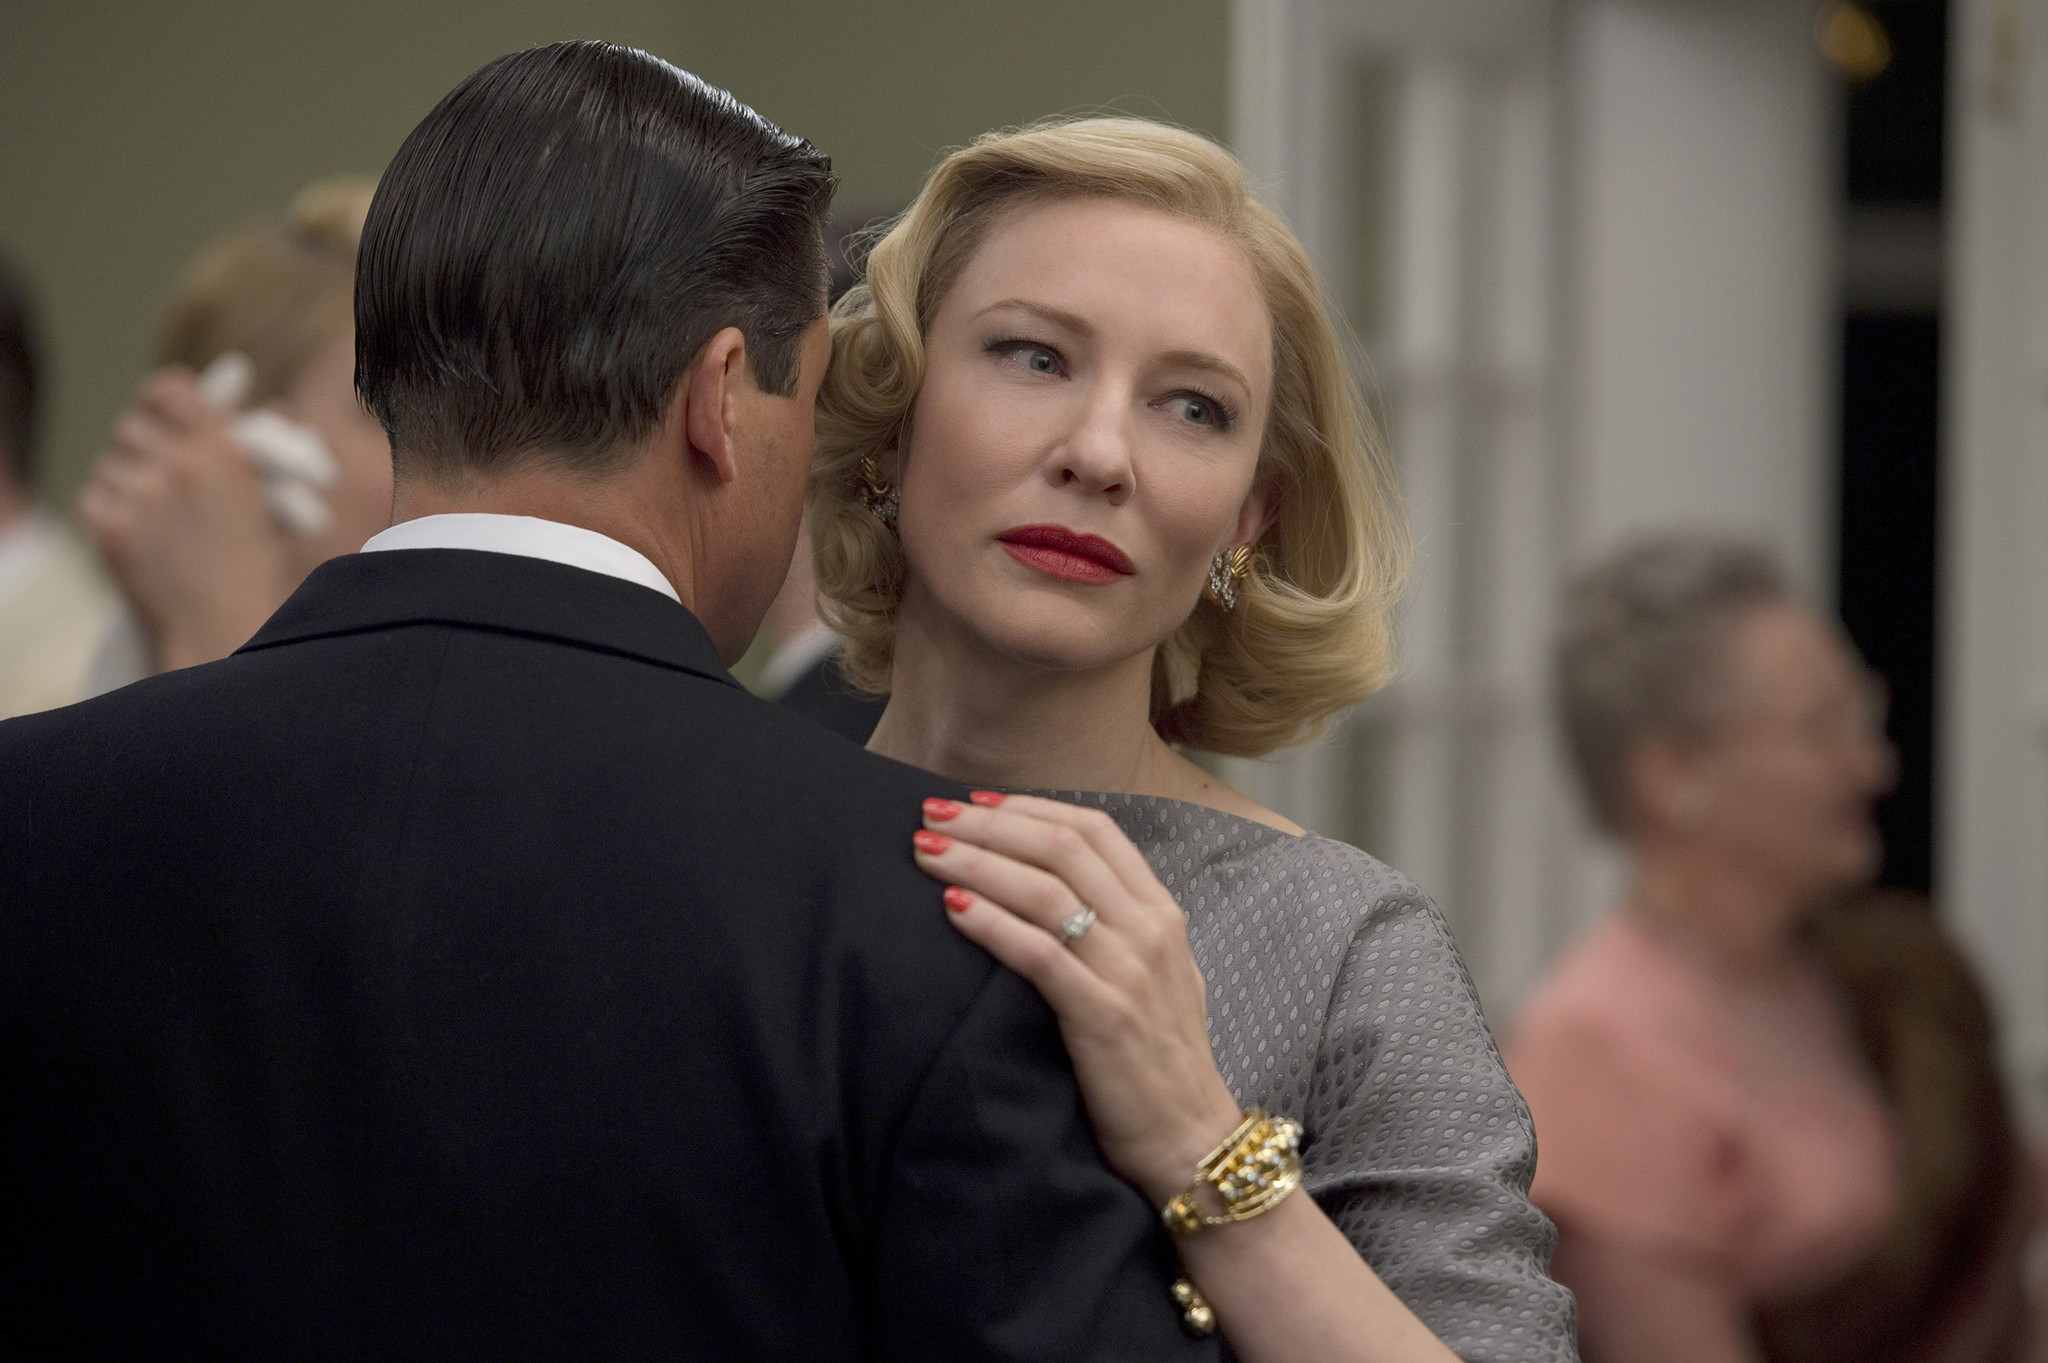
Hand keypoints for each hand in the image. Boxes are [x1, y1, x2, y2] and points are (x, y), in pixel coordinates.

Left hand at [77, 368, 302, 669]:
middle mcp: (177, 465)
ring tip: (154, 507)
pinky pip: (95, 496)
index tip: (172, 406)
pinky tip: (140, 532)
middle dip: (144, 441)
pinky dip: (112, 507)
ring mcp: (139, 496)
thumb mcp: (281, 504)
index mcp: (224, 452)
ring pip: (110, 462)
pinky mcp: (109, 528)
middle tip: (157, 460)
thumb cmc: (266, 576)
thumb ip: (273, 447)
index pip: (170, 390)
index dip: (167, 396)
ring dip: (127, 477)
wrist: (229, 633)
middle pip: (132, 425)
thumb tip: (277, 406)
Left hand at [913, 792, 1244, 1205]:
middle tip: (934, 813)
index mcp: (1161, 913)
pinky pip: (1038, 953)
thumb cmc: (1161, 1059)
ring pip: (1044, 890)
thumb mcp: (1156, 975)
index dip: (1029, 807)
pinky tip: (953, 909)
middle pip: (1061, 847)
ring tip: (927, 852)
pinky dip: (991, 923)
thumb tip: (1055, 888)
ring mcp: (1128, 971)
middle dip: (989, 824)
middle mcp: (1149, 930)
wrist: (1192, 1139)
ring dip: (978, 862)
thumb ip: (1120, 927)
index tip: (977, 802)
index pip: (1094, 830)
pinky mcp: (1103, 1016)